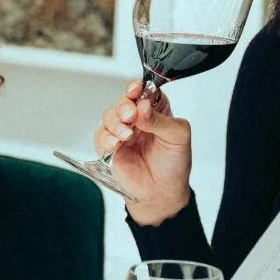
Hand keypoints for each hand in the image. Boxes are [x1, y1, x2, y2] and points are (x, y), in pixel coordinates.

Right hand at [94, 80, 191, 224]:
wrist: (162, 192)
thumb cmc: (173, 163)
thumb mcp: (178, 137)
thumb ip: (161, 120)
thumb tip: (143, 106)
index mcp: (156, 110)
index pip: (145, 90)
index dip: (138, 87)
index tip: (136, 90)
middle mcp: (138, 118)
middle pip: (124, 100)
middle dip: (124, 105)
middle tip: (130, 115)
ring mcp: (123, 131)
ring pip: (110, 115)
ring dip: (115, 122)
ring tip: (126, 135)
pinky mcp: (110, 147)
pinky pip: (101, 136)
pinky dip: (106, 138)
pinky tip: (115, 144)